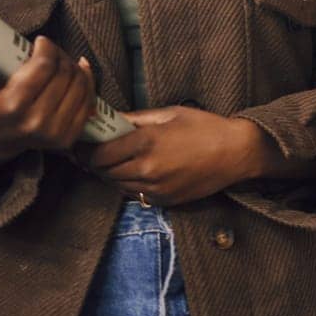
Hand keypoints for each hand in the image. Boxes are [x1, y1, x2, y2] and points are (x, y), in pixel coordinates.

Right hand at [0, 37, 96, 162]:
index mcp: (13, 108)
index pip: (43, 66)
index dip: (47, 48)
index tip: (41, 42)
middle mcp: (37, 122)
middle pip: (64, 73)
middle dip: (60, 55)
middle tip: (51, 50)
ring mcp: (56, 132)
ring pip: (79, 84)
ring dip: (73, 66)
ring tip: (61, 61)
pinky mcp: (70, 136)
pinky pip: (88, 100)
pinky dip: (87, 81)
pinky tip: (78, 70)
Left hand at [87, 106, 265, 206]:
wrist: (235, 153)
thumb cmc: (205, 127)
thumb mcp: (169, 114)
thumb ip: (135, 118)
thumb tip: (109, 119)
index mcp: (146, 142)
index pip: (99, 153)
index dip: (85, 149)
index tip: (80, 142)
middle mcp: (147, 168)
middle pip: (103, 171)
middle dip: (94, 161)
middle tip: (92, 150)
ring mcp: (155, 188)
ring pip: (116, 185)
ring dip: (110, 173)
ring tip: (113, 159)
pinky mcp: (163, 201)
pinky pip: (133, 194)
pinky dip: (127, 183)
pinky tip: (134, 170)